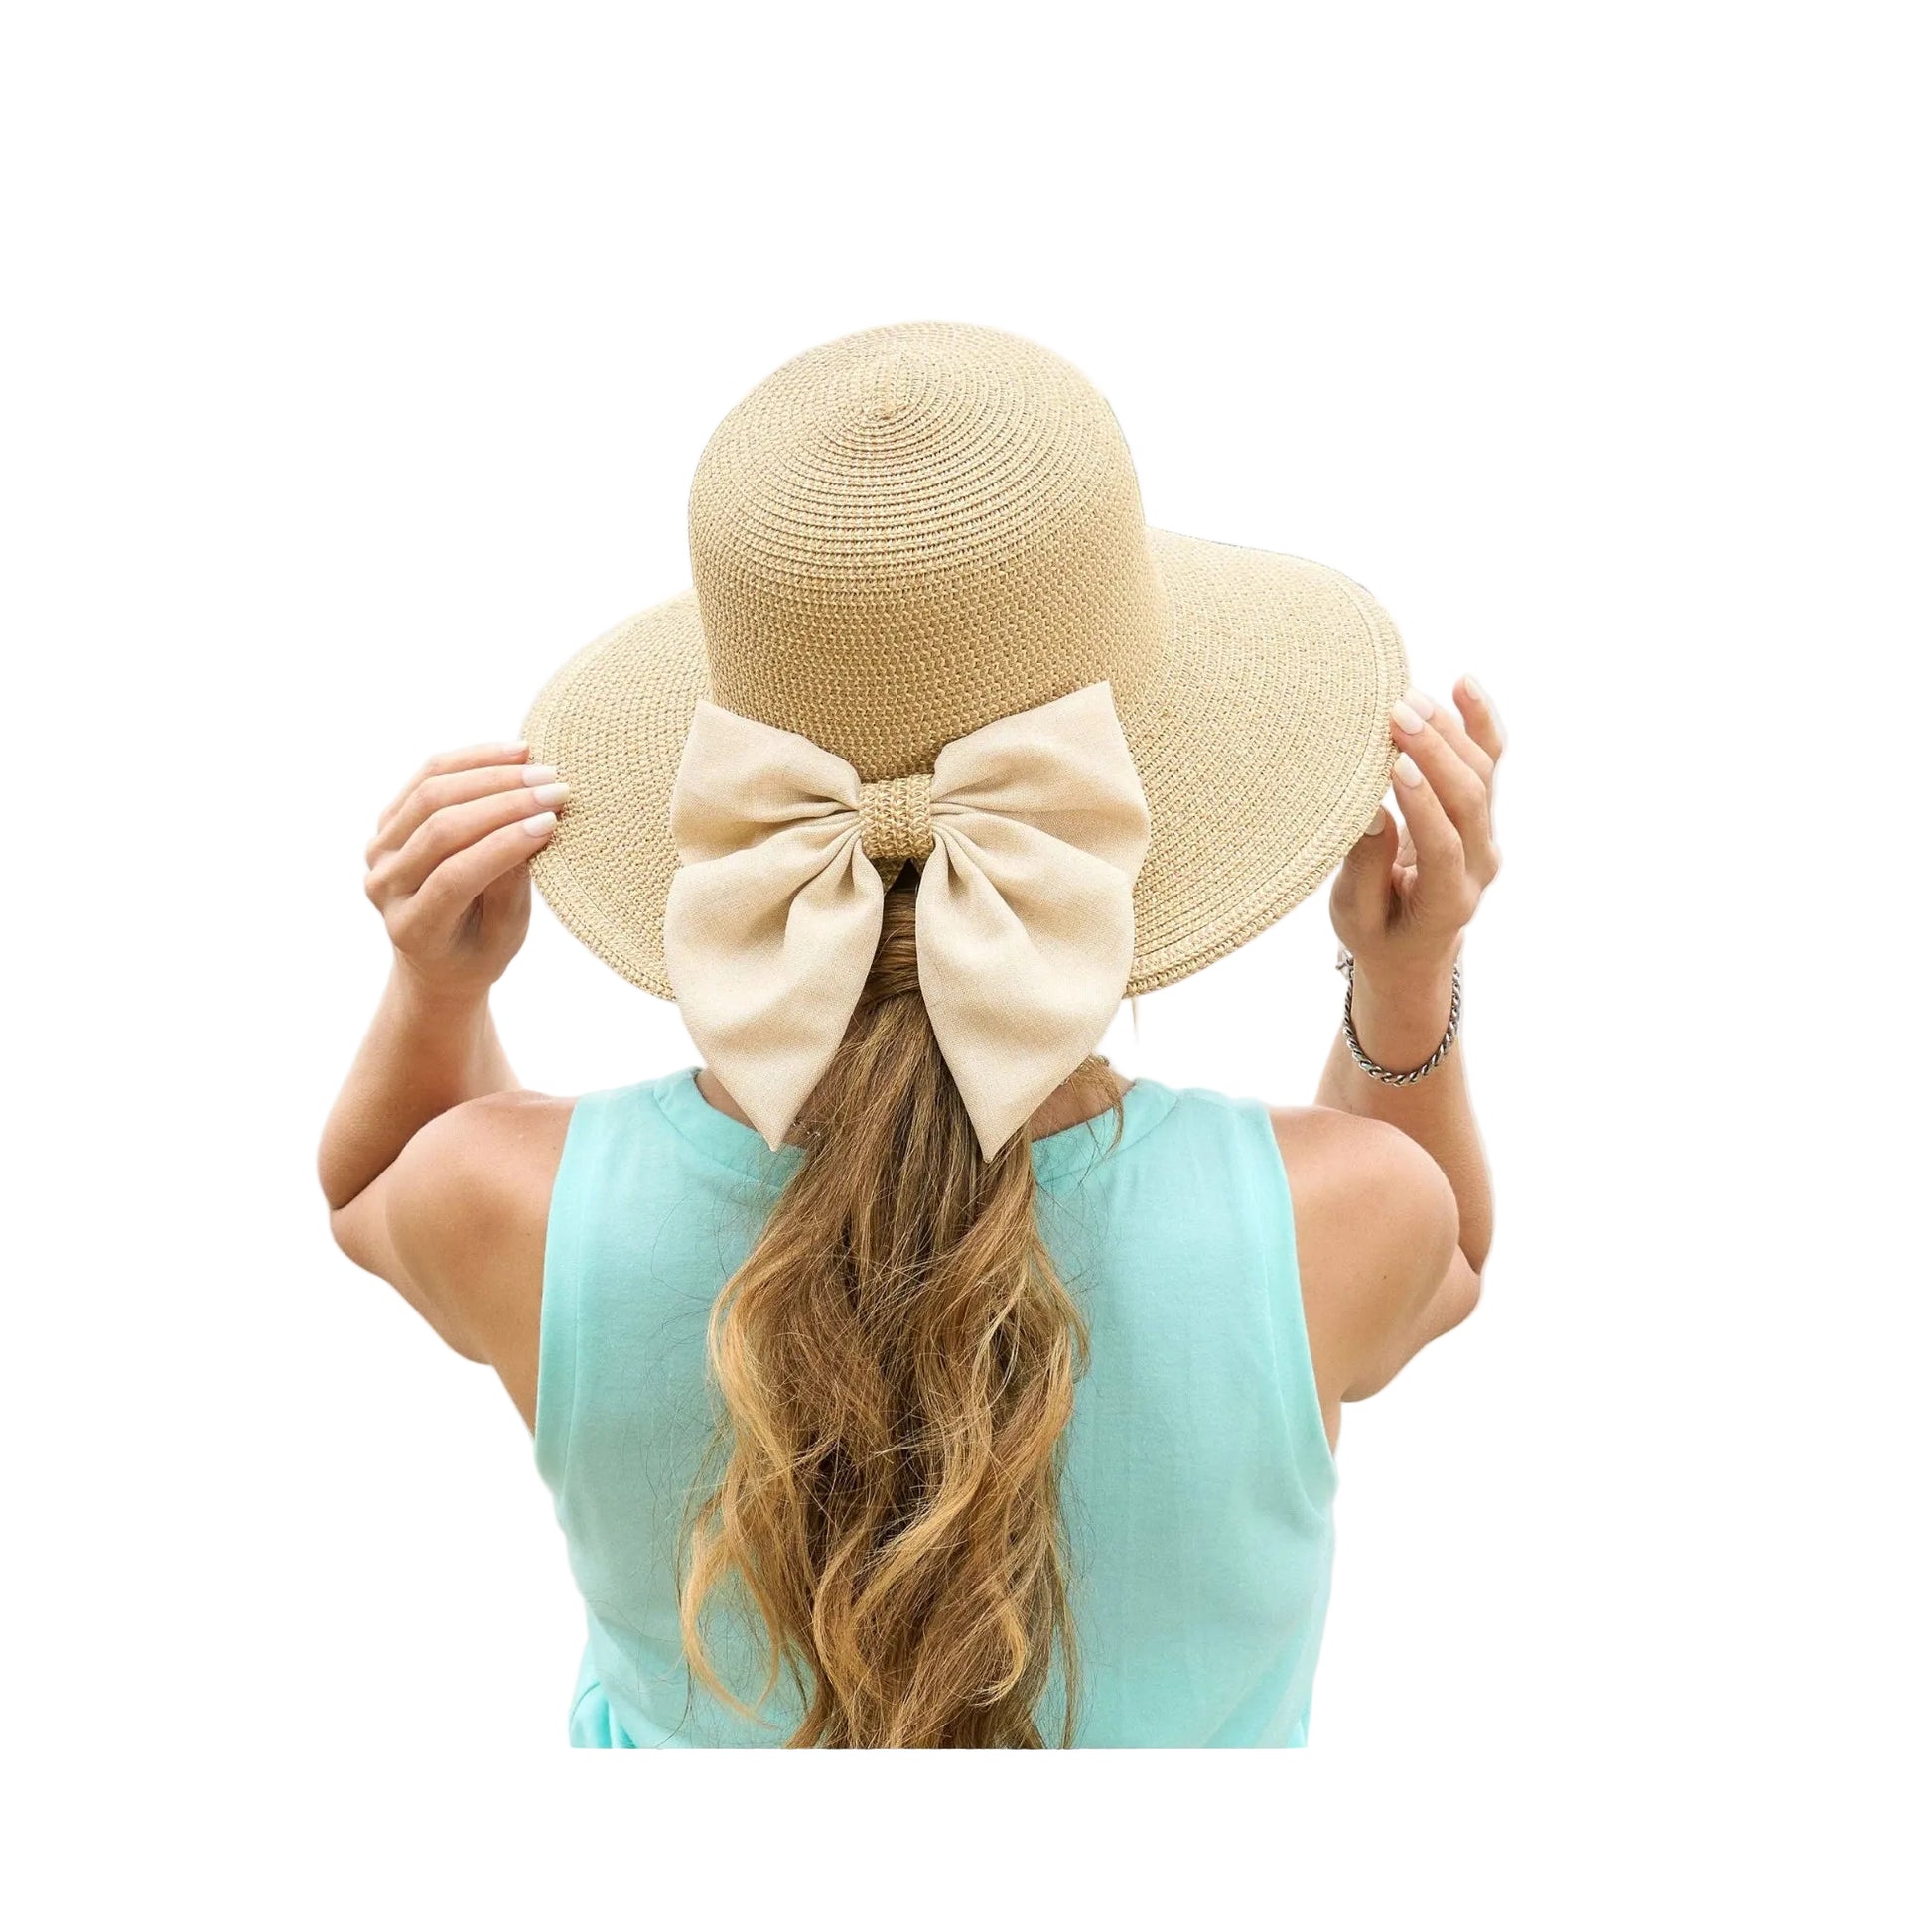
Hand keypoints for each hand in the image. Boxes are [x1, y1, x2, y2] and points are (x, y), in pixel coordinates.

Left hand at [363, 740, 565, 1002]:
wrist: (438, 956)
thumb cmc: (480, 950)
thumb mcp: (505, 935)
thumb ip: (511, 886)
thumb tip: (534, 824)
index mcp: (412, 926)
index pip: (454, 876)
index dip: (504, 845)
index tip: (552, 823)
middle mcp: (385, 884)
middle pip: (440, 827)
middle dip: (504, 802)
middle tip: (555, 789)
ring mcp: (380, 849)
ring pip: (430, 792)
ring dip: (491, 773)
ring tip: (539, 765)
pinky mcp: (388, 820)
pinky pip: (427, 776)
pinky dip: (472, 759)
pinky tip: (513, 752)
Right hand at [1331, 677, 1503, 993]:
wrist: (1414, 946)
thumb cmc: (1377, 933)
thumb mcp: (1357, 917)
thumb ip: (1365, 869)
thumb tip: (1372, 812)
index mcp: (1447, 901)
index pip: (1444, 845)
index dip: (1423, 804)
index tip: (1394, 765)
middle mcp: (1479, 865)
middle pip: (1469, 800)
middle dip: (1435, 753)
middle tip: (1397, 715)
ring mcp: (1486, 836)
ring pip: (1481, 774)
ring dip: (1448, 732)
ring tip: (1408, 699)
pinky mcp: (1481, 813)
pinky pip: (1489, 761)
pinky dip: (1479, 722)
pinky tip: (1464, 684)